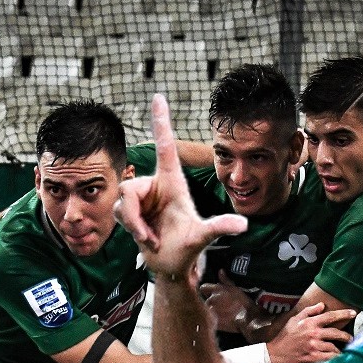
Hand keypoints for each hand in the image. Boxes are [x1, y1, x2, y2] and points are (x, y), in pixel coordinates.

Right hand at [114, 95, 246, 276]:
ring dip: (134, 224)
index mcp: (173, 183)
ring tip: (151, 239)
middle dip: (133, 214)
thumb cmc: (187, 248)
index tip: (158, 97)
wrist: (171, 266)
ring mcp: (141, 198)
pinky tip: (145, 240)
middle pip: (131, 188)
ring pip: (123, 202)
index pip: (166, 147)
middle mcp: (155, 186)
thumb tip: (244, 225)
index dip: (161, 123)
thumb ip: (219, 228)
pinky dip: (132, 230)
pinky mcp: (129, 210)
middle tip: (147, 235)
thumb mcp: (202, 237)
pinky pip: (119, 212)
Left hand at [200, 270, 256, 331]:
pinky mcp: (212, 321)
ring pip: (207, 309)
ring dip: (212, 310)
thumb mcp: (235, 288)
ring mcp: (211, 311)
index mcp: (216, 290)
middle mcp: (211, 300)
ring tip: (223, 312)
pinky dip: (214, 319)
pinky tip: (223, 319)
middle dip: (211, 301)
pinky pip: (210, 319)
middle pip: (206, 300)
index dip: (207, 290)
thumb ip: (225, 280)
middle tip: (222, 304)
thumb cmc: (243, 302)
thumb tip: (220, 271)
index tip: (212, 293)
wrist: (248, 318)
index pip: (203, 288)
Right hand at [266, 303, 355, 362]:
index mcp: (309, 323)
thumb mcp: (293, 320)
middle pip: (336, 333)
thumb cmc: (284, 338)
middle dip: (346, 336)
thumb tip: (322, 305)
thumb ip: (308, 311)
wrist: (274, 356)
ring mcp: (313, 347)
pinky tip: (335, 359)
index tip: (353, 313)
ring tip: (339, 352)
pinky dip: (334, 359)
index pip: (330, 316)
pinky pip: (329, 358)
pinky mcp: (313, 359)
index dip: (344, 314)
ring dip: (338, 350)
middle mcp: (313, 334)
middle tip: (350, 338)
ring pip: (334, 347)